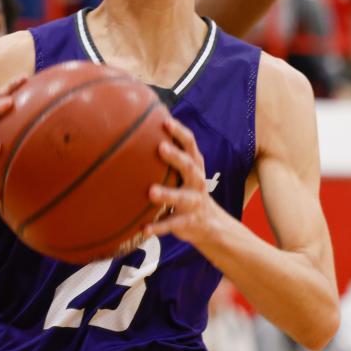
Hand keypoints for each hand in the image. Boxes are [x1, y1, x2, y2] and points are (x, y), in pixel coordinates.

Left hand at [143, 117, 216, 245]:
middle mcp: (197, 181)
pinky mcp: (188, 222)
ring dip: (168, 194)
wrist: (210, 223)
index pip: (190, 144)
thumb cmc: (188, 188)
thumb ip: (170, 154)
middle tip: (161, 148)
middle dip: (176, 157)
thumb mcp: (185, 170)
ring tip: (152, 192)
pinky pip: (173, 224)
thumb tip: (141, 128)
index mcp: (194, 165)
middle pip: (189, 166)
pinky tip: (144, 229)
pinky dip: (158, 227)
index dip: (179, 132)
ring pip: (182, 197)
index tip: (165, 121)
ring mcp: (194, 202)